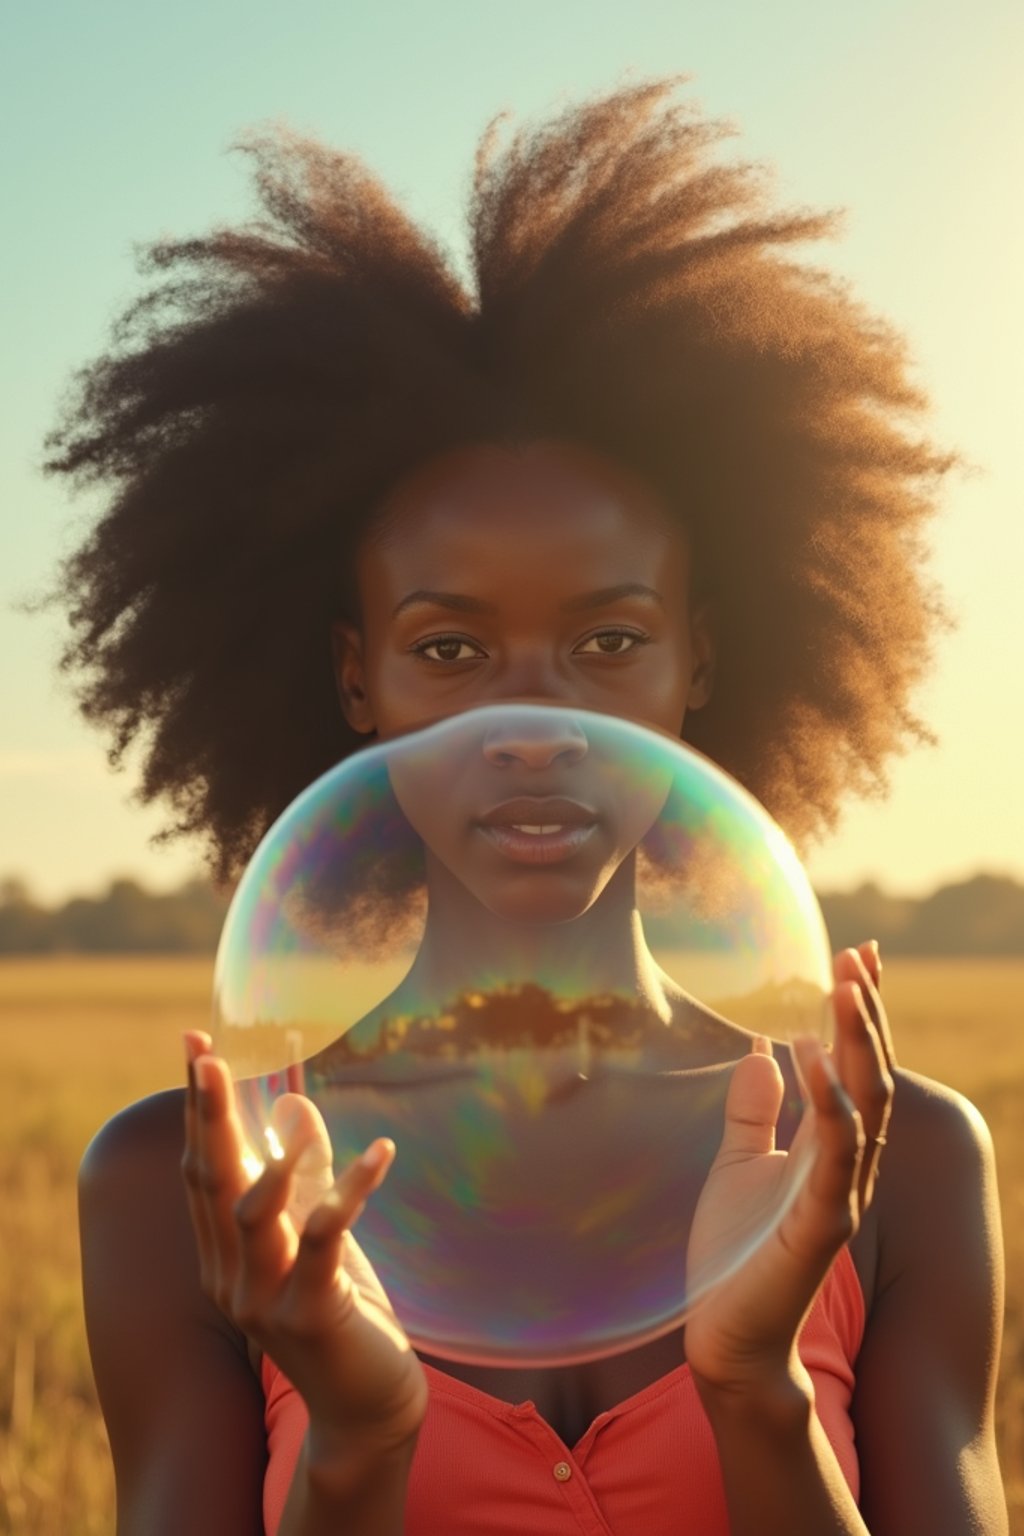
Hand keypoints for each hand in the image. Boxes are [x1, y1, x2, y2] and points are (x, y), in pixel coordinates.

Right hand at [181, 1033, 427, 1450]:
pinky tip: (381, 1152)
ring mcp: (263, 1299)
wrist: (367, 1404)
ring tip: (306, 1119)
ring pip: (253, 1212)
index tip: (195, 1046)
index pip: (200, 1168)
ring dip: (277, 1157)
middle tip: (206, 1055)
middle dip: (207, 1114)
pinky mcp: (310, 1314)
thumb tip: (292, 1099)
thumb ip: (302, 1172)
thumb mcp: (318, 1231)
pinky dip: (350, 1188)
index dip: (198, 1108)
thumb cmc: (341, 1312)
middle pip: (209, 1181)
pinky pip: (324, 1238)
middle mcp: (228, 1276)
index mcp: (222, 1254)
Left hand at [684, 942, 893, 1396]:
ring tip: (843, 984)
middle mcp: (847, 1163)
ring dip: (858, 1040)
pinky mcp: (822, 1220)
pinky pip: (837, 1149)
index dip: (862, 1011)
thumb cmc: (734, 1254)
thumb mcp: (737, 1162)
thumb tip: (759, 1051)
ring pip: (868, 1101)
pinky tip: (810, 1053)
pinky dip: (829, 1097)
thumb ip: (753, 1111)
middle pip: (873, 1071)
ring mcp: (841, 1190)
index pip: (857, 1064)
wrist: (724, 1335)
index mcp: (829, 1145)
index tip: (860, 954)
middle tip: (857, 955)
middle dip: (867, 1012)